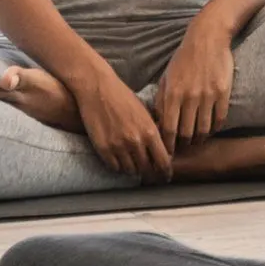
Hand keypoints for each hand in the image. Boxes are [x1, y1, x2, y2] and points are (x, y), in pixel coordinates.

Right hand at [71, 66, 173, 181]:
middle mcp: (135, 142)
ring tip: (134, 164)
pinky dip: (118, 166)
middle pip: (147, 169)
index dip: (166, 172)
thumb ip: (153, 132)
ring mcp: (118, 146)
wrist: (98, 88)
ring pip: (130, 170)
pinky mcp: (103, 148)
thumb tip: (162, 151)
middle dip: (150, 173)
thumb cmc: (123, 97)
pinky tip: (120, 160)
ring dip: (133, 169)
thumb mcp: (145, 113)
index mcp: (150, 132)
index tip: (166, 176)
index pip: (163, 162)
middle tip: (150, 175)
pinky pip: (114, 167)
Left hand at [154, 23, 235, 149]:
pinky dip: (215, 128)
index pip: (169, 128)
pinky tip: (211, 130)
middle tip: (183, 148)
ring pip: (204, 129)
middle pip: (186, 132)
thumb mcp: (167, 77)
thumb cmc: (184, 58)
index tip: (168, 152)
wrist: (207, 38)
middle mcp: (190, 97)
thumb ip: (162, 100)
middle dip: (184, 145)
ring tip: (197, 141)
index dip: (168, 144)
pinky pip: (220, 119)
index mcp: (173, 94)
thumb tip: (159, 122)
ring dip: (199, 139)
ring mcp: (208, 96)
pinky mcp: (223, 93)